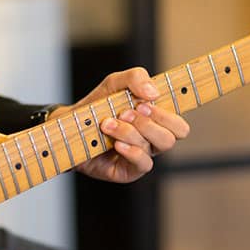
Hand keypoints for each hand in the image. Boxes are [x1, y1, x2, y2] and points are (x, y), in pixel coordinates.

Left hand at [52, 67, 189, 182]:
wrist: (69, 126)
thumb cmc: (97, 106)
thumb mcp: (114, 84)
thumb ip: (136, 78)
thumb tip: (153, 93)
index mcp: (156, 120)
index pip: (180, 123)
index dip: (170, 113)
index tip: (146, 101)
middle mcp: (153, 139)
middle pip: (175, 134)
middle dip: (151, 120)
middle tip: (127, 111)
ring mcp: (142, 156)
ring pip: (155, 145)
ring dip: (130, 131)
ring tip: (108, 124)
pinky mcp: (129, 171)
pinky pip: (143, 163)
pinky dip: (131, 150)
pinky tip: (116, 143)